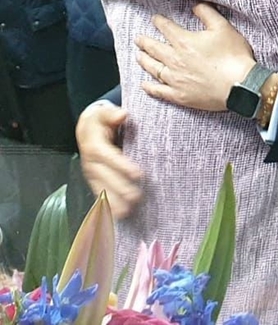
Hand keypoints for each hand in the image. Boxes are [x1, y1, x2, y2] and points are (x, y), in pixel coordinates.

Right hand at [76, 101, 142, 218]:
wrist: (86, 129)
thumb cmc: (101, 120)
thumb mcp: (105, 112)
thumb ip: (112, 114)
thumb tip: (121, 115)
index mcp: (95, 146)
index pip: (109, 157)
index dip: (122, 166)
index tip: (138, 174)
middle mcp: (91, 162)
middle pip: (105, 177)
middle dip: (120, 188)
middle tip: (137, 197)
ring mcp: (91, 173)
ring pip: (101, 189)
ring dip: (114, 202)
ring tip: (128, 212)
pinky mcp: (94, 180)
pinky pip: (99, 194)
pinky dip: (107, 206)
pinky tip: (118, 217)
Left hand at [135, 3, 255, 110]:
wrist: (240, 85)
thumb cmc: (233, 56)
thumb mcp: (223, 27)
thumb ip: (207, 13)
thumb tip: (196, 6)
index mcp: (184, 42)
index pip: (166, 28)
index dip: (159, 22)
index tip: (155, 19)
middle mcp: (175, 60)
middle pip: (154, 49)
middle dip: (145, 42)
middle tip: (138, 39)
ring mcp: (176, 79)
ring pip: (154, 69)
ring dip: (144, 61)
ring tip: (138, 56)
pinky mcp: (180, 96)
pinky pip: (159, 91)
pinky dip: (150, 87)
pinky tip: (144, 85)